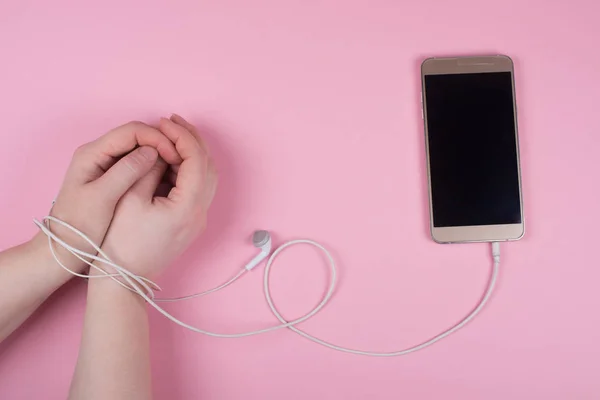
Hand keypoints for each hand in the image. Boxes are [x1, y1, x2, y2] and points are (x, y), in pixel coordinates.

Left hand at [36, 121, 182, 273]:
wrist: (65, 248)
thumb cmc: (80, 226)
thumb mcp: (103, 198)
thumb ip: (126, 172)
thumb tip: (152, 151)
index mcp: (93, 153)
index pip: (132, 131)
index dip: (157, 139)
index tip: (175, 155)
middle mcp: (99, 153)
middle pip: (137, 136)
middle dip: (161, 144)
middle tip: (181, 161)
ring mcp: (107, 165)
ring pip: (140, 149)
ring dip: (160, 155)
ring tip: (177, 169)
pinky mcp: (114, 177)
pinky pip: (138, 164)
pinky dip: (154, 167)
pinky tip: (167, 178)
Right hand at [98, 115, 216, 278]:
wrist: (124, 278)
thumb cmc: (121, 242)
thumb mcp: (130, 198)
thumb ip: (149, 168)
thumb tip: (160, 149)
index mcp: (188, 206)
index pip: (196, 160)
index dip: (183, 137)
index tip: (165, 122)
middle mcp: (200, 213)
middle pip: (208, 167)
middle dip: (192, 141)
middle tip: (172, 122)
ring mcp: (198, 220)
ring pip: (206, 178)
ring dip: (192, 155)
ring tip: (171, 137)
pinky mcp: (191, 223)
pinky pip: (198, 189)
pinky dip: (188, 170)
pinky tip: (170, 160)